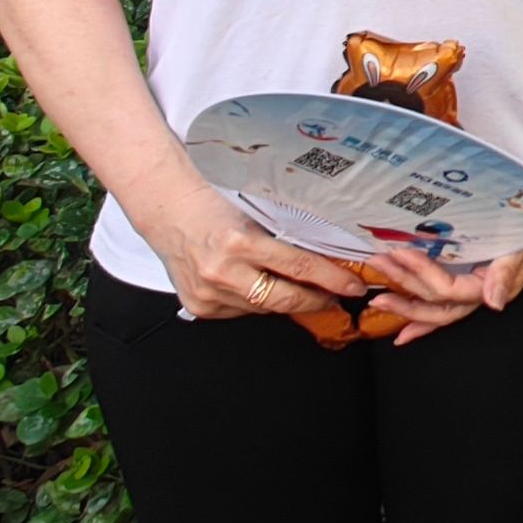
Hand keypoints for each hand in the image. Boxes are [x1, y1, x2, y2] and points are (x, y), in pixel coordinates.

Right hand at [142, 182, 376, 331]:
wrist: (169, 215)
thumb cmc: (213, 210)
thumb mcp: (254, 219)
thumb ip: (283, 244)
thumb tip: (323, 266)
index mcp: (240, 242)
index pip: (299, 267)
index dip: (332, 279)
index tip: (353, 286)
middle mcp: (223, 271)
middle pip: (284, 299)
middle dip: (317, 301)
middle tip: (336, 298)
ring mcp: (209, 293)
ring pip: (264, 309)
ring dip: (284, 301)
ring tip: (297, 289)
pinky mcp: (199, 307)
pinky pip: (241, 312)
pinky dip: (254, 302)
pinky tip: (254, 286)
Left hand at [381, 135, 522, 344]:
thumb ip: (506, 271)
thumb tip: (494, 304)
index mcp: (498, 284)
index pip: (452, 291)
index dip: (423, 277)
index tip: (401, 254)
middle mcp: (485, 290)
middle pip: (441, 308)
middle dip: (408, 302)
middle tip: (377, 289)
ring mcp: (477, 282)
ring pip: (438, 304)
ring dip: (409, 300)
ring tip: (381, 295)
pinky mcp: (470, 271)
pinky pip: (442, 294)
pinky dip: (421, 303)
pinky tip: (401, 307)